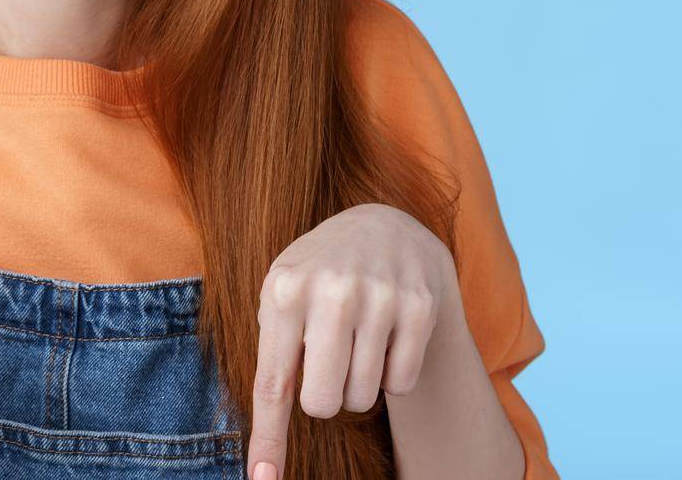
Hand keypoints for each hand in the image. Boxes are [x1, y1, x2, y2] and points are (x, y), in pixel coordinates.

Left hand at [246, 202, 458, 479]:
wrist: (384, 226)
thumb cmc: (318, 274)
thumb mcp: (282, 295)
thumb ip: (271, 355)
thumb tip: (264, 446)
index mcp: (284, 290)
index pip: (273, 383)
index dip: (268, 438)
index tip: (262, 479)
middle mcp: (331, 291)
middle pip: (323, 403)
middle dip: (324, 399)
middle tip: (329, 363)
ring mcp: (379, 297)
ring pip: (363, 398)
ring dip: (358, 385)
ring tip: (357, 340)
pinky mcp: (420, 308)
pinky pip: (401, 385)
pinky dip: (392, 374)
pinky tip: (387, 334)